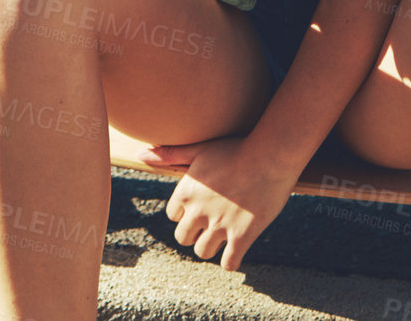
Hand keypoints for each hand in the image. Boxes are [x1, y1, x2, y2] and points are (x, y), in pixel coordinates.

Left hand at [143, 135, 298, 271]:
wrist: (270, 156)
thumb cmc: (235, 149)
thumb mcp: (199, 148)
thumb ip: (170, 154)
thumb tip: (140, 155)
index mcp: (186, 192)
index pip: (173, 215)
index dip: (186, 212)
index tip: (201, 207)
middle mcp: (198, 211)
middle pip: (184, 238)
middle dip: (195, 233)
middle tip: (210, 226)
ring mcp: (220, 226)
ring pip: (203, 252)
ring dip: (211, 247)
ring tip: (222, 237)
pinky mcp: (242, 236)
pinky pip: (229, 262)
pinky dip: (230, 261)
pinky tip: (235, 252)